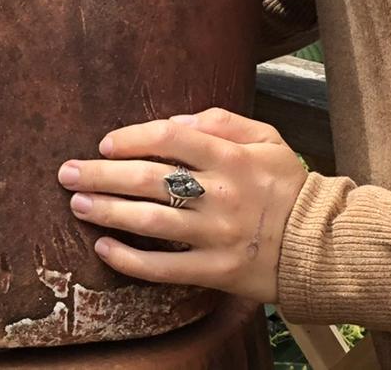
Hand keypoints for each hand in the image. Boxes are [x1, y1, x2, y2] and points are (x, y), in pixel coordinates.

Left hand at [57, 109, 306, 302]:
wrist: (322, 244)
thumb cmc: (287, 185)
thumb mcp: (265, 138)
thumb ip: (221, 120)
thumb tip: (176, 118)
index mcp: (230, 156)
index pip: (169, 137)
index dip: (131, 138)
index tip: (105, 143)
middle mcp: (220, 194)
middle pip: (149, 179)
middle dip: (102, 174)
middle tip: (67, 172)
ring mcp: (217, 235)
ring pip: (151, 222)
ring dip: (108, 212)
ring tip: (78, 204)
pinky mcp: (217, 271)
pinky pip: (166, 268)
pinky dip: (131, 260)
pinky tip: (105, 249)